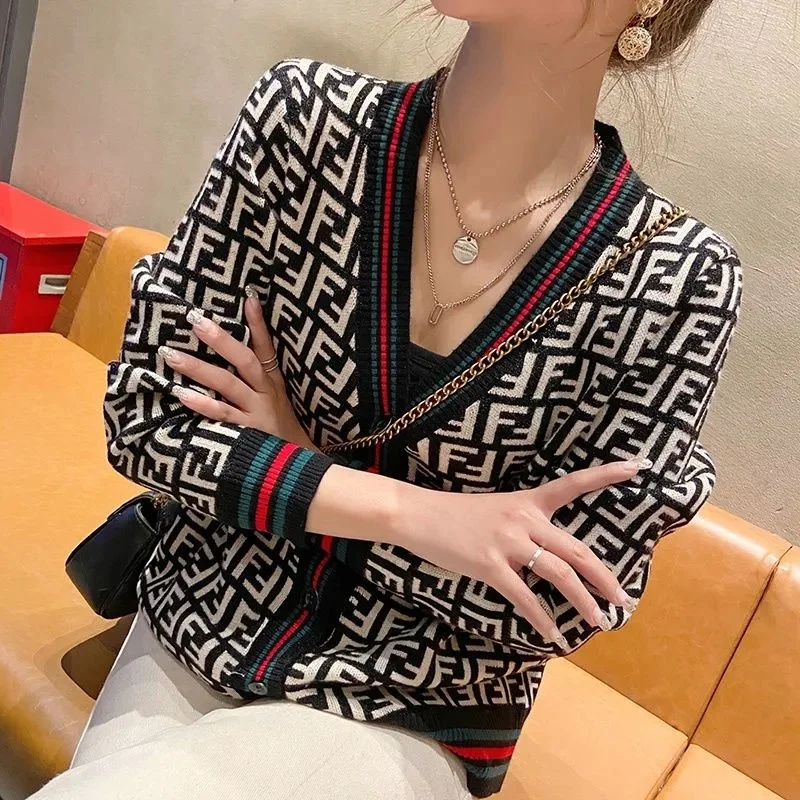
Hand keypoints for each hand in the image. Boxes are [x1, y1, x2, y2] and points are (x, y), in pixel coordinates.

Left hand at [159, 286, 315, 449]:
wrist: (299, 472)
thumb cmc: (282, 438)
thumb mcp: (278, 406)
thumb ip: (259, 385)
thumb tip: (231, 363)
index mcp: (274, 385)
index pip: (267, 348)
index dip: (259, 323)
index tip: (249, 295)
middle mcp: (267, 394)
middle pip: (244, 359)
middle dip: (219, 338)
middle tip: (194, 319)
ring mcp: (258, 413)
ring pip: (227, 383)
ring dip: (198, 367)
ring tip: (171, 354)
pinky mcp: (248, 433)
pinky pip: (222, 415)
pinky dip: (202, 404)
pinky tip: (181, 394)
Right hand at [397, 459, 648, 646]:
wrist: (418, 514)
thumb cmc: (454, 514)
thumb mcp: (496, 510)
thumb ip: (523, 525)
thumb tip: (545, 551)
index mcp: (528, 501)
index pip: (573, 484)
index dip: (606, 474)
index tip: (637, 465)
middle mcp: (524, 519)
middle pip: (576, 549)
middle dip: (604, 577)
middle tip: (623, 599)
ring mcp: (507, 542)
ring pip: (559, 574)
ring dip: (583, 602)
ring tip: (599, 621)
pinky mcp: (489, 565)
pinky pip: (524, 597)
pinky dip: (543, 619)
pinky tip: (555, 635)